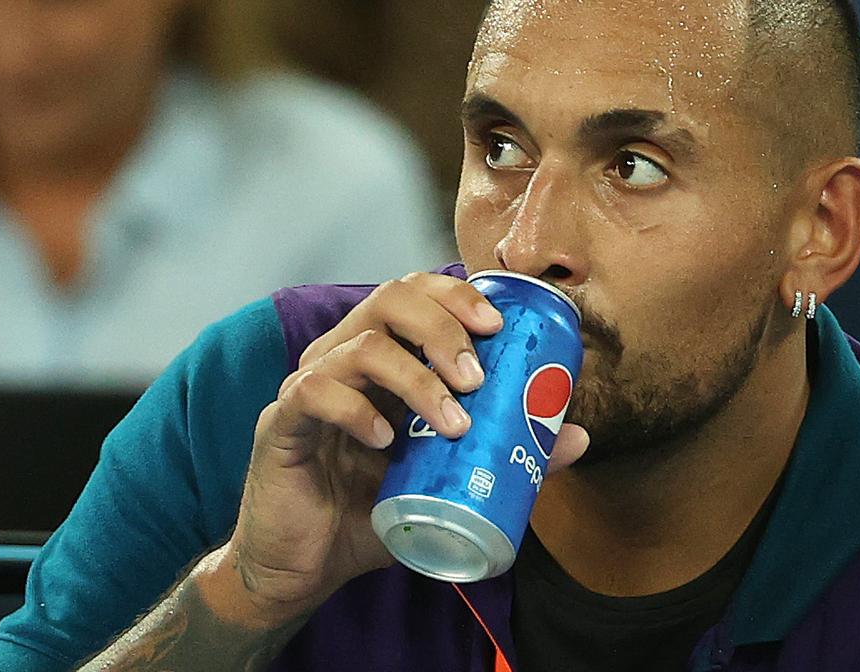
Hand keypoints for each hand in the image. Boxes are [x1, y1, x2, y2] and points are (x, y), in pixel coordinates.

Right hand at [217, 272, 589, 627]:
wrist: (305, 567)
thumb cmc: (372, 512)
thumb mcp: (446, 481)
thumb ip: (505, 453)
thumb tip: (577, 436)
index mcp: (382, 356)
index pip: (416, 293)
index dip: (457, 296)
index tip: (498, 326)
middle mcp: (342, 356)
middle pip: (390, 298)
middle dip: (444, 328)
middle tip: (478, 376)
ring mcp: (308, 385)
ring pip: (361, 346)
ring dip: (417, 379)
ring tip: (452, 422)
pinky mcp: (281, 422)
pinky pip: (315, 392)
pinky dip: (356, 409)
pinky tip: (385, 440)